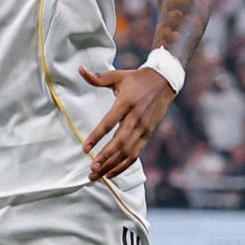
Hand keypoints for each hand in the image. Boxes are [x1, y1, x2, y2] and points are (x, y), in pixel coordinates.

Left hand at [80, 65, 174, 179]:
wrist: (164, 82)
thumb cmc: (136, 78)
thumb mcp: (117, 75)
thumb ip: (98, 78)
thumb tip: (80, 69)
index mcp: (126, 102)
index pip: (109, 123)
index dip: (97, 136)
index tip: (85, 148)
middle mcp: (136, 117)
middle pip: (119, 143)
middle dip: (104, 158)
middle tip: (91, 169)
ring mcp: (144, 128)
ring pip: (128, 152)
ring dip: (112, 165)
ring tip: (98, 175)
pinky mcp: (148, 134)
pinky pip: (136, 153)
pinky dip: (124, 165)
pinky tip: (111, 173)